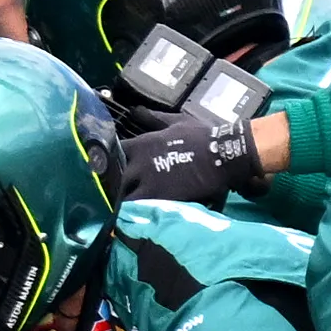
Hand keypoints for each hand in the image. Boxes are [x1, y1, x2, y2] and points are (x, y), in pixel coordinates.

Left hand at [120, 115, 261, 204]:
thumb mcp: (176, 122)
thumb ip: (153, 118)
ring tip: (116, 210)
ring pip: (121, 197)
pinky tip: (130, 219)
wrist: (225, 155)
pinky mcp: (161, 200)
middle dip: (108, 186)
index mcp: (141, 144)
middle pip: (111, 179)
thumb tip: (135, 110)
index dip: (106, 161)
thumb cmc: (202, 136)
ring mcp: (149, 183)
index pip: (110, 152)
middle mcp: (139, 163)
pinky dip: (133, 216)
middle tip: (107, 194)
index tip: (106, 167)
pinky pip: (139, 211)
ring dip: (118, 203)